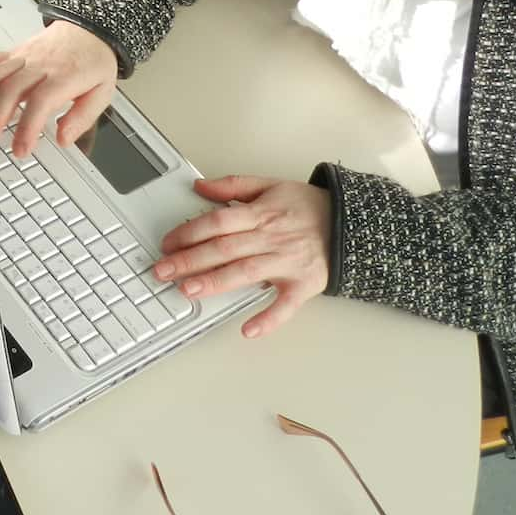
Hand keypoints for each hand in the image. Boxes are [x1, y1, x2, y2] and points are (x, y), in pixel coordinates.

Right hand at [0, 20, 118, 155]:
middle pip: (10, 90)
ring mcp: (22, 57)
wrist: (90, 28)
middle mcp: (39, 64)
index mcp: (64, 75)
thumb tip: (62, 138)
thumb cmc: (94, 61)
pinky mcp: (12, 53)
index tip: (20, 150)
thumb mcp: (103, 91)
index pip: (40, 101)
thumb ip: (82, 117)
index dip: (27, 127)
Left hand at [153, 176, 331, 337]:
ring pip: (246, 273)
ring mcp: (287, 263)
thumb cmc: (307, 206)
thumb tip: (199, 186)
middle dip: (190, 260)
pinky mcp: (304, 285)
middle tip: (162, 271)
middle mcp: (271, 238)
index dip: (189, 232)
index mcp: (260, 214)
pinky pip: (286, 305)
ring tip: (188, 290)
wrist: (352, 224)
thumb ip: (232, 185)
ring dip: (216, 282)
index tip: (167, 243)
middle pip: (224, 248)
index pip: (217, 222)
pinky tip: (248, 330)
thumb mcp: (270, 185)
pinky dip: (268, 318)